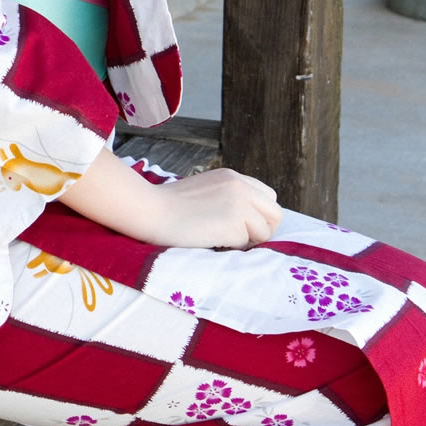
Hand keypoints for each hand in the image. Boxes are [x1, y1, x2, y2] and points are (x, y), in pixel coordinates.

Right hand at [129, 166, 282, 249]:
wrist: (151, 210)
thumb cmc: (170, 206)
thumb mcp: (206, 190)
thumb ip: (228, 197)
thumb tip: (247, 220)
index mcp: (233, 177)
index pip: (268, 197)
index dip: (259, 216)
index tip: (241, 226)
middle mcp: (241, 186)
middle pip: (275, 214)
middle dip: (262, 230)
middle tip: (238, 239)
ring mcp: (239, 204)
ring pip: (265, 232)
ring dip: (247, 241)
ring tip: (220, 238)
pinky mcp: (234, 223)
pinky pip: (245, 244)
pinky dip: (230, 247)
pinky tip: (210, 240)